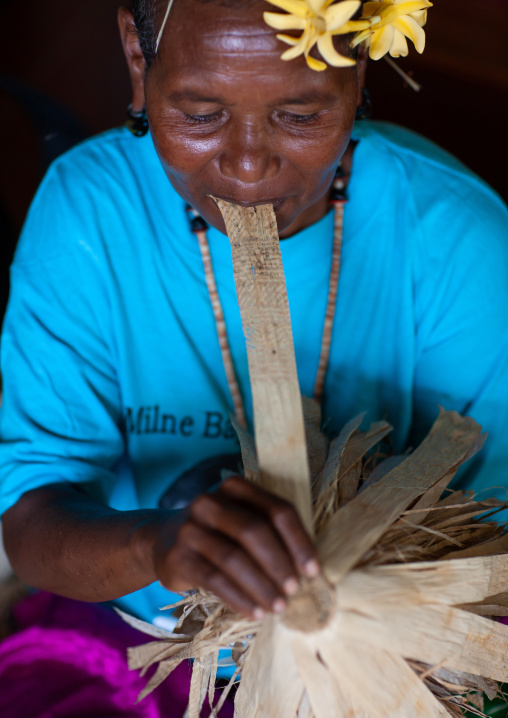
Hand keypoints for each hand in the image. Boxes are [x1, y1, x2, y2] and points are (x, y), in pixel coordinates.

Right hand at [152, 476, 319, 618]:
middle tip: (295, 590)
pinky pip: (214, 579)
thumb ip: (272, 533)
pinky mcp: (177, 556)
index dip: (298, 540)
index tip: (313, 570)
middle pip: (254, 530)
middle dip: (279, 563)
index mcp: (236, 488)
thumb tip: (309, 570)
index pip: (276, 510)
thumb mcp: (242, 521)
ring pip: (234, 558)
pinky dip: (239, 598)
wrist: (163, 542)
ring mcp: (190, 528)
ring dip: (261, 586)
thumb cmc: (219, 534)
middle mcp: (210, 502)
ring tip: (278, 607)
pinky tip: (256, 611)